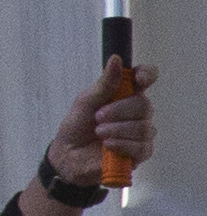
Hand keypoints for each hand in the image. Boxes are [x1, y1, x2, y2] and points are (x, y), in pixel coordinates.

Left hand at [48, 56, 157, 190]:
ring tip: (99, 132)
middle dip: (119, 111)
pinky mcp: (140, 153)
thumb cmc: (77, 125)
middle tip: (98, 117)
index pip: (145, 78)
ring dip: (117, 130)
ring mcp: (141, 133)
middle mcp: (137, 112)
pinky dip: (122, 144)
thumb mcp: (86, 101)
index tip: (139, 79)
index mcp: (124, 94)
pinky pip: (142, 147)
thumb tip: (116, 60)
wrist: (69, 154)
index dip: (147, 75)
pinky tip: (108, 146)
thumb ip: (104, 84)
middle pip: (145, 105)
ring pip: (145, 127)